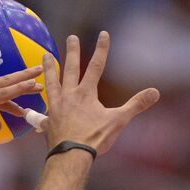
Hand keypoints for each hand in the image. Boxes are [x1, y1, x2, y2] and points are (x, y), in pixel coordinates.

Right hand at [0, 67, 43, 147]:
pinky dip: (19, 88)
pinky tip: (32, 87)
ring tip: (40, 80)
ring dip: (25, 81)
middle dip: (21, 79)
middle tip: (36, 74)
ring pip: (7, 84)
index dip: (8, 97)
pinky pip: (5, 92)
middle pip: (2, 82)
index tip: (19, 101)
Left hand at [6, 31, 158, 154]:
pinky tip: (34, 104)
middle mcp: (69, 95)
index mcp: (86, 93)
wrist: (71, 155)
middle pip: (71, 68)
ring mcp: (56, 106)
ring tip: (45, 56)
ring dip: (49, 68)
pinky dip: (38, 105)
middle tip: (71, 38)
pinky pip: (41, 109)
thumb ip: (136, 105)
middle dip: (73, 52)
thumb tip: (155, 92)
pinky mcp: (48, 120)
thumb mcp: (118, 120)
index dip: (102, 49)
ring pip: (51, 82)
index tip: (103, 34)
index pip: (96, 66)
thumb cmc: (95, 138)